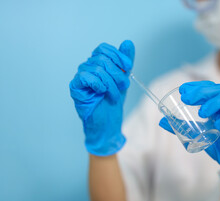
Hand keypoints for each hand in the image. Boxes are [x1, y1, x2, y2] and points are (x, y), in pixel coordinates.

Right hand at [69, 41, 134, 155]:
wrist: (108, 124)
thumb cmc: (112, 103)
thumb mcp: (123, 80)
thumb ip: (125, 62)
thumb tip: (128, 43)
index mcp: (97, 64)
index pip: (103, 48)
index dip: (117, 55)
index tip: (128, 68)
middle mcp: (87, 67)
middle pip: (102, 58)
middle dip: (118, 73)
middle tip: (124, 86)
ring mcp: (80, 77)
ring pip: (98, 68)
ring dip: (111, 83)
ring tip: (114, 95)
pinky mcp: (75, 88)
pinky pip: (86, 76)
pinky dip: (99, 84)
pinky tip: (102, 92)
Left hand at [159, 81, 219, 196]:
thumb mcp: (197, 134)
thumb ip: (182, 127)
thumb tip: (161, 120)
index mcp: (218, 107)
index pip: (210, 89)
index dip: (197, 86)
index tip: (183, 89)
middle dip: (203, 91)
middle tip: (187, 98)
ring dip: (214, 102)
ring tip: (201, 112)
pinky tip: (219, 124)